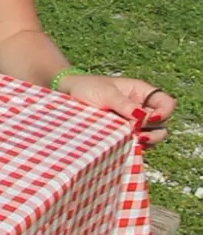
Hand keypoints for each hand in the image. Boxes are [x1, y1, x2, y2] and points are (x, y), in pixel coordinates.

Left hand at [60, 74, 175, 145]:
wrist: (67, 95)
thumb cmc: (87, 88)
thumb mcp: (105, 93)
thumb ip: (124, 104)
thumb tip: (142, 117)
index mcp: (141, 93)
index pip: (167, 103)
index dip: (164, 112)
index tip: (148, 119)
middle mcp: (142, 107)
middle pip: (163, 123)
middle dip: (155, 131)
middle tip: (138, 134)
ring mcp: (134, 122)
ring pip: (154, 135)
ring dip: (148, 140)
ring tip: (135, 141)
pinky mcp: (124, 133)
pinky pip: (138, 142)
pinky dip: (136, 146)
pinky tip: (128, 146)